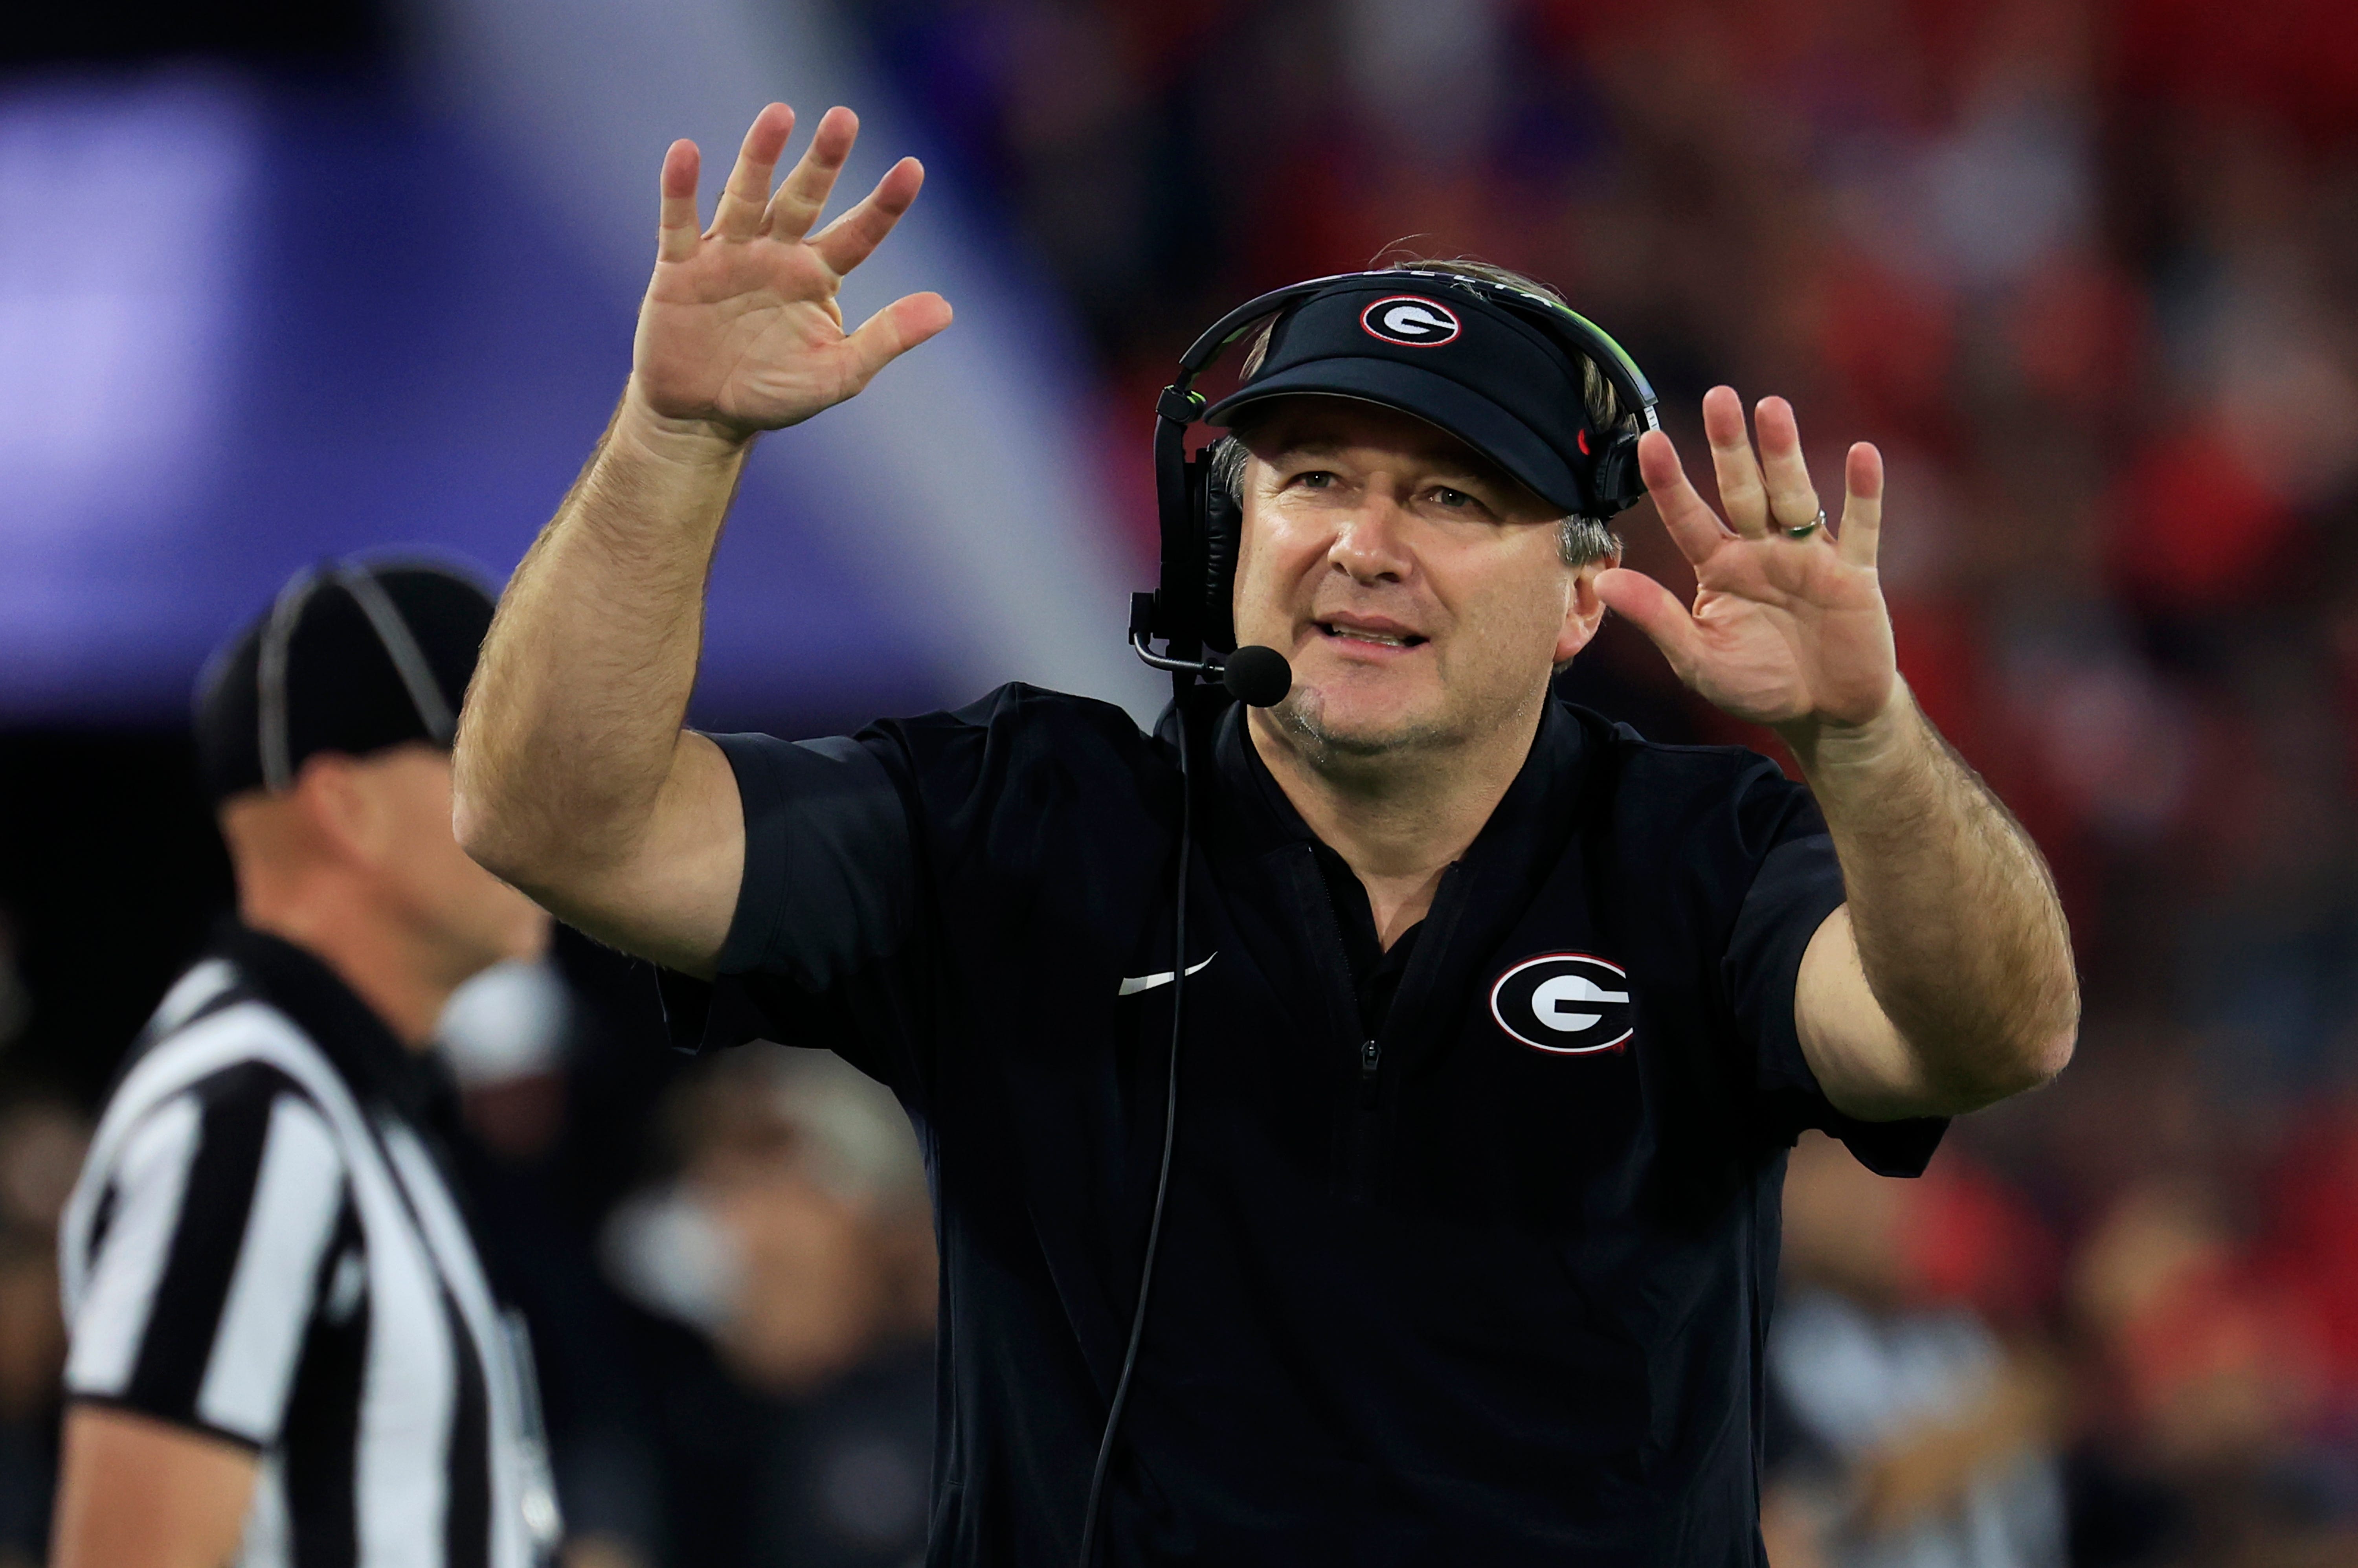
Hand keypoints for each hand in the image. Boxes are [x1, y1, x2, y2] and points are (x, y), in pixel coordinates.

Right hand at [627, 104, 951, 443]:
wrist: (702, 416)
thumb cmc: (774, 393)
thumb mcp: (838, 373)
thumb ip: (887, 337)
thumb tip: (946, 309)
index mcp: (817, 276)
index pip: (859, 234)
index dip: (885, 205)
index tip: (913, 168)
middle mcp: (776, 254)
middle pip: (804, 199)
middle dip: (823, 161)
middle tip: (845, 118)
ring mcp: (728, 255)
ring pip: (747, 197)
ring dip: (760, 156)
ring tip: (780, 114)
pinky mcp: (680, 268)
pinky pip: (679, 222)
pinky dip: (681, 189)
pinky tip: (685, 152)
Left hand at [1595, 387, 1896, 737]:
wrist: (1824, 711)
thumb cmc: (1756, 683)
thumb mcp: (1697, 658)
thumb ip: (1656, 617)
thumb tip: (1602, 581)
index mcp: (1718, 568)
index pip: (1688, 518)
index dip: (1671, 482)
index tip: (1649, 441)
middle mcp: (1761, 551)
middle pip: (1743, 491)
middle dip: (1731, 447)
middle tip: (1718, 398)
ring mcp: (1809, 557)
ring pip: (1796, 496)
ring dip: (1785, 454)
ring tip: (1771, 408)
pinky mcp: (1854, 574)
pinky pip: (1862, 528)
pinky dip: (1864, 493)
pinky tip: (1862, 454)